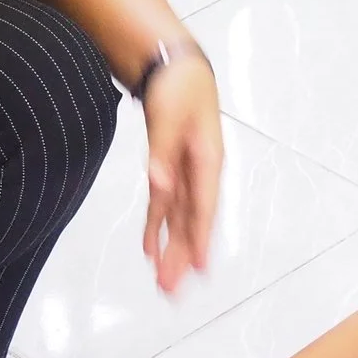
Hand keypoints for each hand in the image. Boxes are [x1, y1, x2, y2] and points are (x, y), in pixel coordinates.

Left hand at [140, 48, 222, 293]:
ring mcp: (187, 174)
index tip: (198, 271)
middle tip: (171, 291)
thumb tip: (158, 186)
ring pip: (179, 219)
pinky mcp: (172, 170)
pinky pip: (166, 206)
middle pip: (191, 222)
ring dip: (171, 249)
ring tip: (164, 282)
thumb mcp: (168, 116)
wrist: (177, 67)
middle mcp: (201, 173)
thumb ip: (163, 154)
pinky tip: (150, 249)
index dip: (200, 240)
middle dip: (181, 256)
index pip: (203, 208)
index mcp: (208, 161)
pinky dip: (158, 226)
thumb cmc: (179, 88)